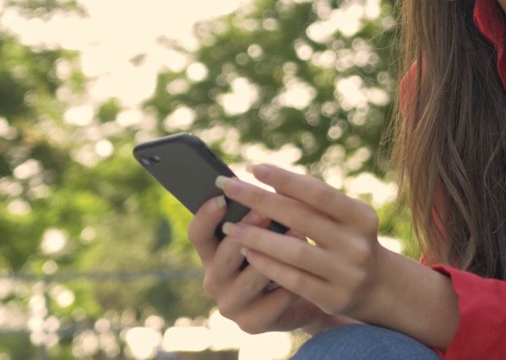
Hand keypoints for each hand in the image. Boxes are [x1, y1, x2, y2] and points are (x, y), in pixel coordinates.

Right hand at [186, 195, 333, 334]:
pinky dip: (290, 284)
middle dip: (246, 231)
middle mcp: (215, 279)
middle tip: (266, 211)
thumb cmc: (284, 253)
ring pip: (249, 278)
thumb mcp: (270, 230)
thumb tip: (268, 181)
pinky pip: (271, 302)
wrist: (305, 295)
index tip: (222, 197)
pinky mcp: (250, 324)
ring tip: (298, 234)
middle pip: (223, 254)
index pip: (198, 234)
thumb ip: (262, 212)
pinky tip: (307, 271)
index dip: (206, 216)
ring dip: (274, 256)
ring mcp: (230, 304)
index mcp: (213, 252)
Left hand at [218, 164, 387, 318]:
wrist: (377, 286)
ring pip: (294, 251)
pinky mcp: (333, 297)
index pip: (318, 193)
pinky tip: (247, 253)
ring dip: (257, 237)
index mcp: (360, 216)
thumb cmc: (347, 240)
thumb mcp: (341, 219)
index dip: (286, 179)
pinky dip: (268, 264)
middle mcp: (356, 244)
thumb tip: (265, 181)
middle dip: (260, 200)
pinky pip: (293, 279)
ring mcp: (347, 273)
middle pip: (301, 218)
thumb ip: (311, 203)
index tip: (255, 167)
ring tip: (230, 227)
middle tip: (228, 186)